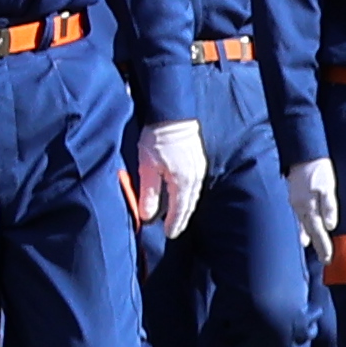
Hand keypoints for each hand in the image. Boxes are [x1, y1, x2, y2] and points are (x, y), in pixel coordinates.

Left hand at [136, 119, 209, 235]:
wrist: (172, 111)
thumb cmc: (157, 137)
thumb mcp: (147, 166)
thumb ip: (148, 193)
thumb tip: (147, 216)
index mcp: (183, 182)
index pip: (180, 210)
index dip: (174, 224)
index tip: (169, 235)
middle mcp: (195, 177)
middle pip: (189, 204)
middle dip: (182, 218)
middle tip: (174, 229)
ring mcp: (198, 166)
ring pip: (193, 193)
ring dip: (185, 206)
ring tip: (177, 214)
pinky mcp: (197, 157)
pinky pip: (194, 183)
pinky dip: (188, 193)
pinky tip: (181, 192)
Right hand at [288, 154, 338, 262]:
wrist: (303, 154)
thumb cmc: (318, 169)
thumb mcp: (328, 187)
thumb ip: (329, 206)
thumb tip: (330, 226)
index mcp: (309, 207)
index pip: (318, 231)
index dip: (323, 245)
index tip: (328, 258)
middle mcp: (300, 208)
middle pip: (309, 231)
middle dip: (317, 245)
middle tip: (323, 259)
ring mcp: (295, 203)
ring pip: (302, 225)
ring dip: (308, 237)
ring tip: (310, 248)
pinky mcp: (294, 198)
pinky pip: (298, 218)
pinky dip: (301, 227)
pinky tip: (302, 232)